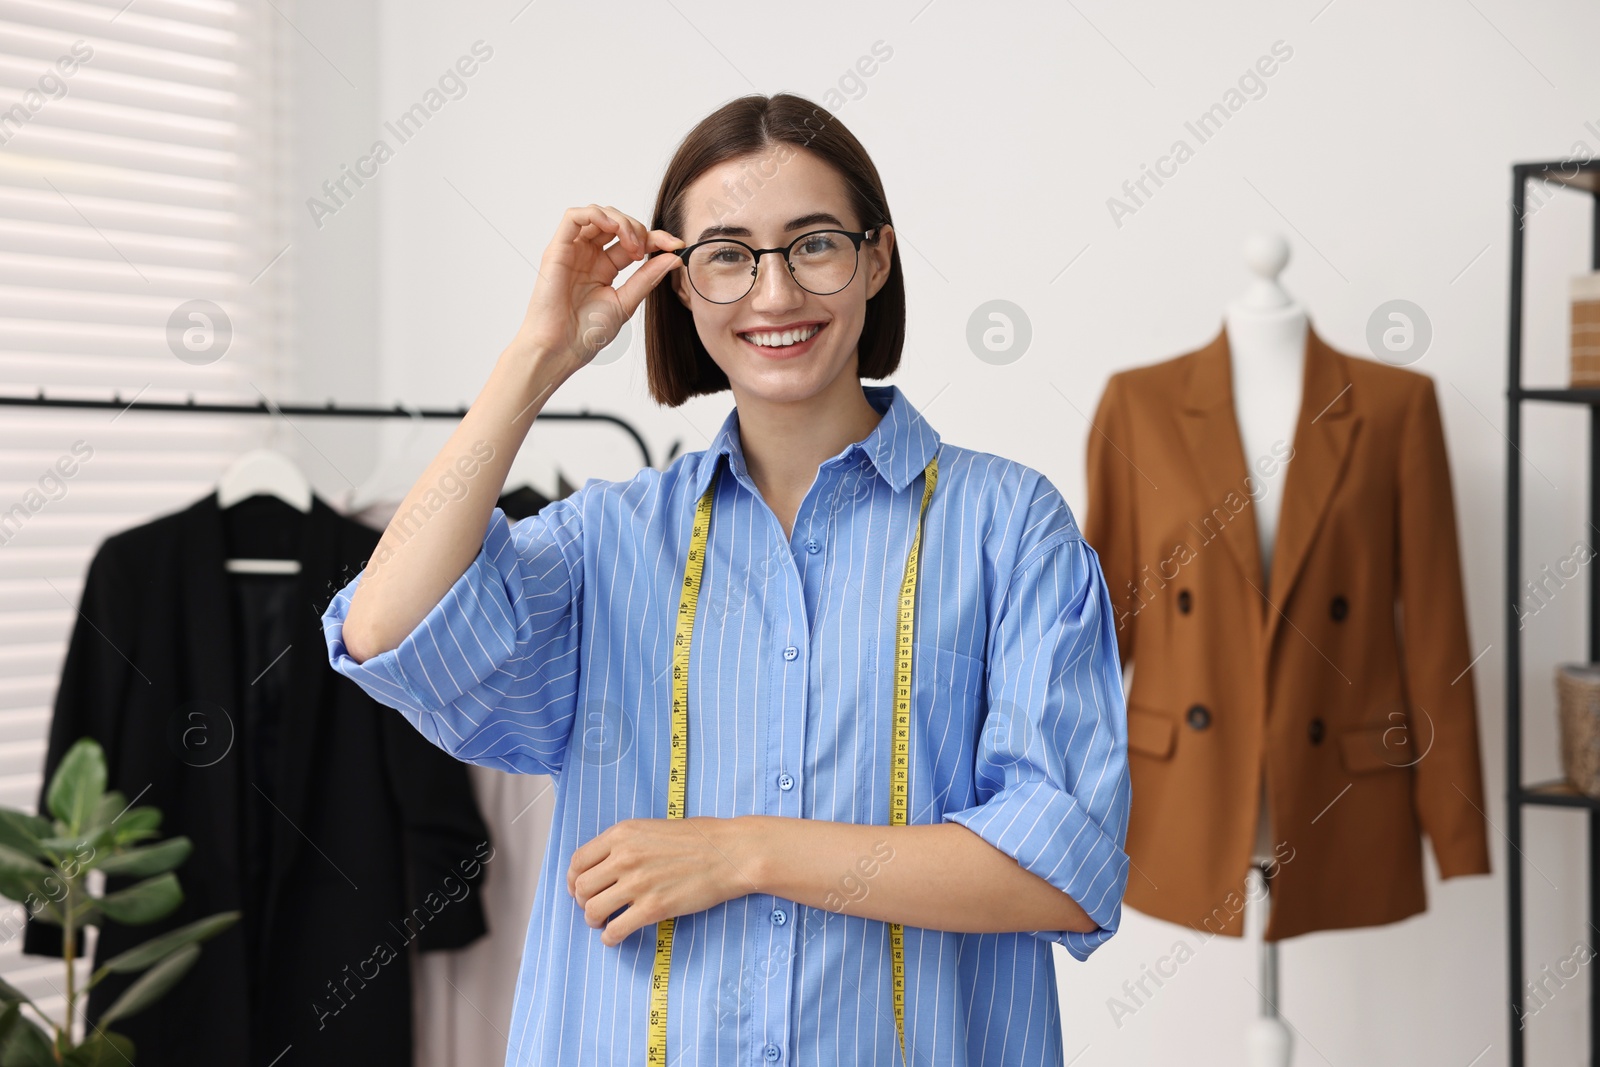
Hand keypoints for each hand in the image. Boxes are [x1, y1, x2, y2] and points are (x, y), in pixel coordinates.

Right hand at [512, 203, 684, 373]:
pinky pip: (574, 217)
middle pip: (617, 222)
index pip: (633, 241)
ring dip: (622, 221)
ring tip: (632, 245)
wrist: (560, 349)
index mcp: (604, 268)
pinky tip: (613, 228)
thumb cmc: (587, 332)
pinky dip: (597, 215)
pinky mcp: (557, 249)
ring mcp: (573, 251)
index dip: (656, 238)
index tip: (676, 246)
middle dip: (638, 229)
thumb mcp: (626, 302)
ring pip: (598, 214)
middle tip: (646, 250)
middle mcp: (588, 255)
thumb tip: (674, 258)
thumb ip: (648, 278)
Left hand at [567, 816, 760, 946]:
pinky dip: (610, 938)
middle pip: (582, 888)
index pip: (578, 861)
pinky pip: (615, 930)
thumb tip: (604, 866)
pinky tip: (617, 936)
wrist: (729, 853)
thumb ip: (625, 844)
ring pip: (593, 911)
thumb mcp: (652, 828)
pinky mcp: (653, 908)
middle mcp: (624, 857)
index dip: (574, 880)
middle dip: (584, 902)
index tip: (580, 889)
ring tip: (606, 922)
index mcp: (622, 834)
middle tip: (596, 908)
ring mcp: (637, 883)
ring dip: (595, 921)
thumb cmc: (699, 839)